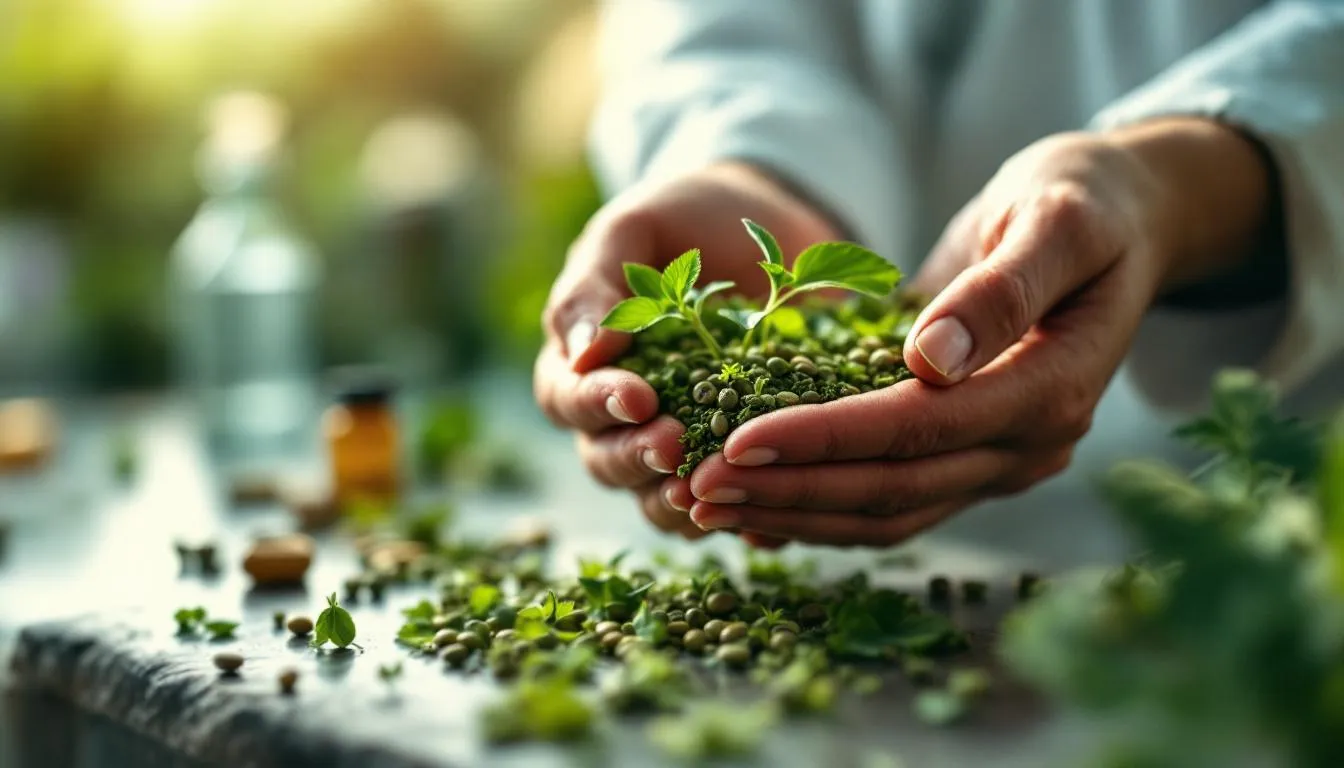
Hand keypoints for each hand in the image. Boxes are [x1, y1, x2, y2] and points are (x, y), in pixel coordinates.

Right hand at [534, 162, 840, 545]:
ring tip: (711, 492)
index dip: (597, 405)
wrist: (771, 223)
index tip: (637, 398)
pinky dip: (746, 520)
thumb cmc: (686, 220)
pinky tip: (767, 522)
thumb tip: (580, 352)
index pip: (570, 398)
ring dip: (679, 504)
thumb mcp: (635, 229)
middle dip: (638, 460)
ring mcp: (681, 443)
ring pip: (661, 499)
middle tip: (675, 447)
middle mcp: (623, 416)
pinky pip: (733, 506)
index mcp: (583, 363)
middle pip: (608, 461)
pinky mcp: (739, 458)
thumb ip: (596, 284)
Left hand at [685, 121, 1275, 546]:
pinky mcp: (969, 455)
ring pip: (887, 513)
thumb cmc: (1084, 203)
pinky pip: (890, 501)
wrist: (1118, 223)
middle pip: (894, 489)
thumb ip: (1001, 290)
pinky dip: (819, 506)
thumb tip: (932, 361)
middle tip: (696, 489)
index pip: (920, 429)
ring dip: (794, 513)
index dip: (826, 440)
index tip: (739, 440)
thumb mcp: (1056, 219)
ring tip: (706, 506)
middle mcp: (1029, 444)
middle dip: (790, 491)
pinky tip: (755, 504)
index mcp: (1053, 389)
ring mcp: (1001, 459)